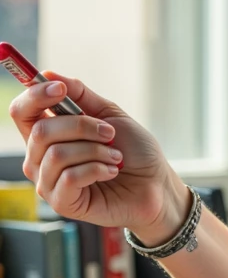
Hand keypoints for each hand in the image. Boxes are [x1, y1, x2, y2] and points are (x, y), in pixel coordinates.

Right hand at [11, 72, 189, 240]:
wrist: (155, 184)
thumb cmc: (132, 150)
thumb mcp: (108, 114)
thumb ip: (79, 94)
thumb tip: (49, 74)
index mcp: (48, 134)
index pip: (22, 112)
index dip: (35, 95)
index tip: (60, 88)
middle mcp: (40, 158)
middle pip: (40, 131)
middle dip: (82, 126)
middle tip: (110, 133)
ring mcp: (48, 182)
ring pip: (57, 154)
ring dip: (95, 150)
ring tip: (115, 157)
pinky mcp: (61, 202)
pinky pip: (69, 177)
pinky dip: (98, 169)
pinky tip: (111, 172)